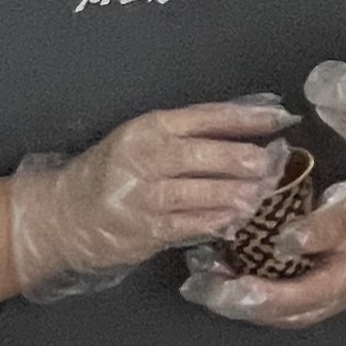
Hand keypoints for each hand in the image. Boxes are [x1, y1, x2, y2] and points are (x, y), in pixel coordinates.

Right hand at [8, 99, 295, 301]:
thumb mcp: (145, 140)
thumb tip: (250, 126)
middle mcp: (145, 157)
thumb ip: (192, 134)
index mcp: (150, 127)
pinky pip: (187, 225)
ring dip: (234, 194)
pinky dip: (214, 222)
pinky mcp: (144, 229)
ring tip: (259, 194)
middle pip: (203, 155)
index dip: (245, 118)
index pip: (205, 117)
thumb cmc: (114, 173)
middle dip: (241, 159)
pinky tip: (234, 220)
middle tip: (270, 163)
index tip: (279, 118)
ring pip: (198, 192)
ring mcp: (143, 195)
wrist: (65, 214)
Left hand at [178, 174, 345, 328]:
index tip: (222, 281)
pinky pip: (260, 295)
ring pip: (258, 308)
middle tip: (195, 282)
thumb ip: (321, 227)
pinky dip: (235, 283)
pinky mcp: (295, 289)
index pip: (284, 301)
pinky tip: (214, 264)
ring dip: (225, 293)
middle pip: (264, 313)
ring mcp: (304, 299)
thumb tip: (285, 242)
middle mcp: (315, 303)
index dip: (250, 295)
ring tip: (197, 271)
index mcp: (332, 288)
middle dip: (227, 298)